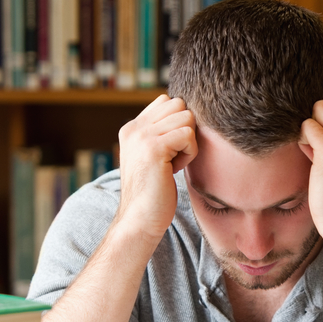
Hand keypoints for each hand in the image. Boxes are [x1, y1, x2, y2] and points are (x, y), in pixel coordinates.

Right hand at [115, 94, 197, 239]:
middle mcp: (134, 128)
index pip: (167, 101)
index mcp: (132, 128)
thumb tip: (187, 115)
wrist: (140, 219)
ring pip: (186, 117)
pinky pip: (188, 135)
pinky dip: (190, 153)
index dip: (178, 123)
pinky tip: (175, 169)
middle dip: (185, 129)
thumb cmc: (154, 192)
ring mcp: (142, 136)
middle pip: (179, 104)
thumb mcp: (153, 156)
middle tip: (174, 156)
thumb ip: (162, 134)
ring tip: (174, 163)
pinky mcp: (154, 148)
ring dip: (189, 142)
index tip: (171, 149)